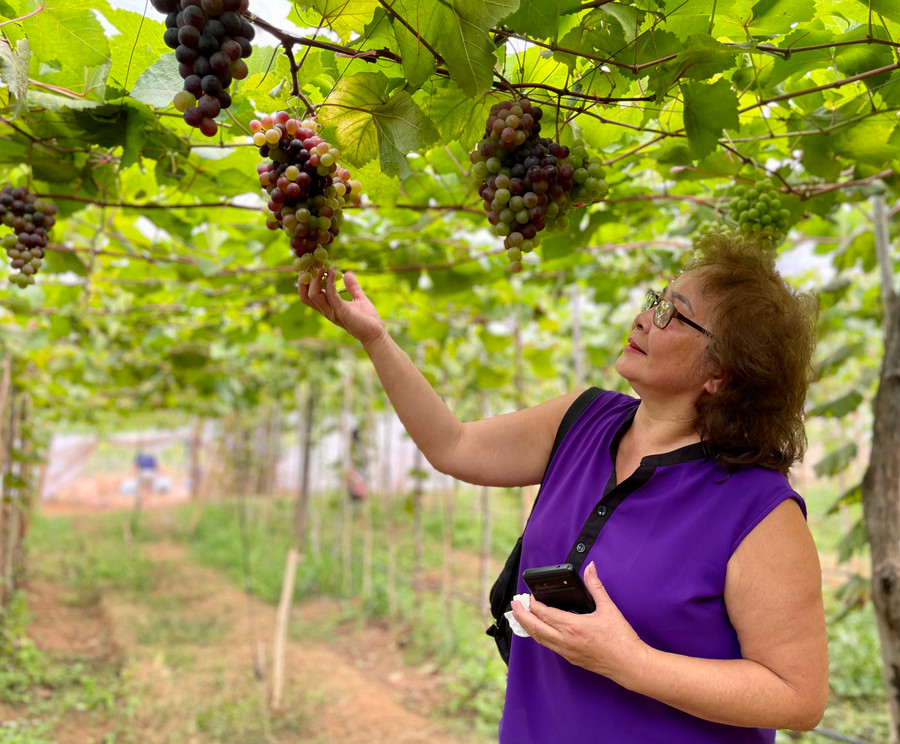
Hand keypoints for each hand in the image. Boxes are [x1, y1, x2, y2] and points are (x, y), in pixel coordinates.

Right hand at [299, 268, 385, 345]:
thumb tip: (348, 273)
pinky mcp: (341, 311)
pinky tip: (332, 271)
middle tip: (310, 264)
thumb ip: (352, 286)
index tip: (309, 267)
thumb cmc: (368, 319)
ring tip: (321, 266)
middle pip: (305, 295)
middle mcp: (327, 310)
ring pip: (313, 295)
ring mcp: (332, 312)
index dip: (304, 282)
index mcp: (328, 308)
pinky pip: (330, 295)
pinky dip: (329, 282)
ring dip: (315, 279)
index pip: (307, 296)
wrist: (376, 333)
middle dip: (305, 280)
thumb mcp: (359, 298)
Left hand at [511, 561, 647, 682]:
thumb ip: (595, 586)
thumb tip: (590, 568)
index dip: (533, 604)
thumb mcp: (608, 608)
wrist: (629, 664)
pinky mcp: (571, 658)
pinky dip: (539, 636)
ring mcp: (567, 651)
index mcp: (573, 626)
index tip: (528, 596)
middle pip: (534, 627)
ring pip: (539, 639)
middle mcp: (566, 640)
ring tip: (520, 617)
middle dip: (521, 615)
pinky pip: (549, 646)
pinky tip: (539, 630)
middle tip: (513, 605)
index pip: (544, 613)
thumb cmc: (621, 638)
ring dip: (527, 627)